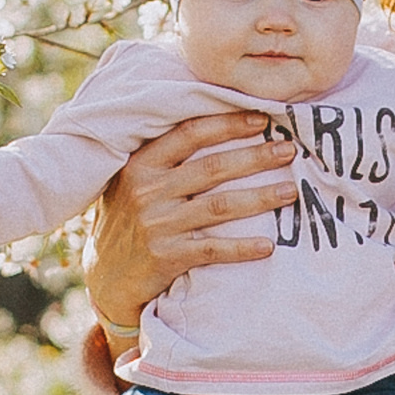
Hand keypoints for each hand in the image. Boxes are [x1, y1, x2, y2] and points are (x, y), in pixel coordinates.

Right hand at [88, 111, 296, 336]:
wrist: (104, 276)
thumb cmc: (127, 220)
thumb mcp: (132, 182)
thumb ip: (163, 158)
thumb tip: (215, 125)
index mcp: (141, 164)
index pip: (189, 134)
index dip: (228, 124)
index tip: (263, 118)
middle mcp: (148, 190)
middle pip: (212, 167)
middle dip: (255, 157)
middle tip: (289, 151)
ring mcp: (157, 225)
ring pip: (219, 206)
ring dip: (259, 198)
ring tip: (290, 192)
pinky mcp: (166, 257)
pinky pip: (213, 250)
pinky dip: (242, 248)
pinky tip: (268, 246)